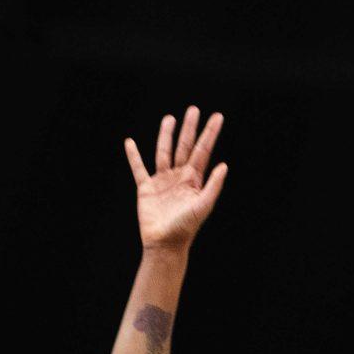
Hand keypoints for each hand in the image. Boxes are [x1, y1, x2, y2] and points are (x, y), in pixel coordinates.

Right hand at [126, 106, 226, 249]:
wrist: (164, 244)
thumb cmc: (186, 228)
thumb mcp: (203, 206)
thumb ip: (213, 186)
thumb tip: (224, 165)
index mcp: (194, 180)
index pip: (203, 151)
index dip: (210, 134)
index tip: (217, 117)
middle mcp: (179, 177)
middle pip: (184, 146)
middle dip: (189, 128)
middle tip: (193, 109)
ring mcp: (162, 181)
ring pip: (164, 152)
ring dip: (166, 136)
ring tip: (170, 118)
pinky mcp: (146, 188)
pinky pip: (138, 168)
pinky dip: (133, 156)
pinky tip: (129, 143)